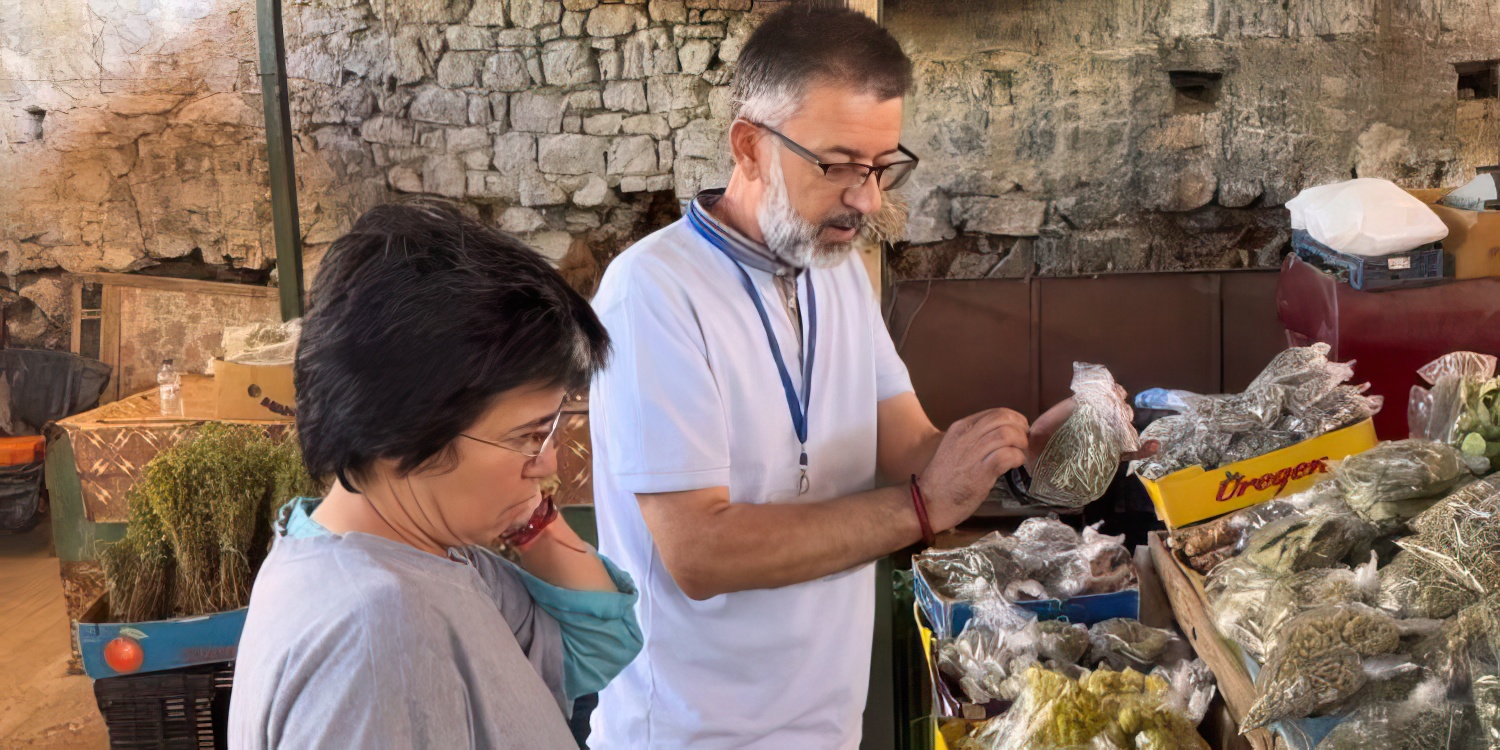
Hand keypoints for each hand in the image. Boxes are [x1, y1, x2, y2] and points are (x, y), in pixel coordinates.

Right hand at [919, 408, 1029, 530]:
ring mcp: (973, 453)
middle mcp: (966, 436)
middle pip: (1003, 418)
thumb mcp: (955, 448)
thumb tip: (1003, 436)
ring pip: (1007, 434)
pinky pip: (1007, 455)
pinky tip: (1017, 464)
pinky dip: (1018, 458)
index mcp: (960, 428)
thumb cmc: (944, 479)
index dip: (1014, 419)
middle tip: (1025, 441)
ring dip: (1021, 443)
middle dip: (1021, 428)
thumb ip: (975, 439)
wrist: (928, 502)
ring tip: (1022, 453)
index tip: (1020, 430)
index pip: (995, 412)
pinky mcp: (980, 473)